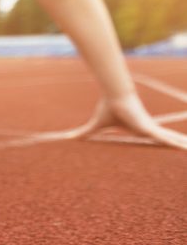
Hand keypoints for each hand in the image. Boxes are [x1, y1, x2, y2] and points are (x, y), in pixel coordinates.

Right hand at [62, 94, 186, 149]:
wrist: (114, 96)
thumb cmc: (107, 108)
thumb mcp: (96, 126)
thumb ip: (85, 133)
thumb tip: (69, 137)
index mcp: (139, 128)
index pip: (154, 137)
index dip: (163, 140)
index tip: (170, 144)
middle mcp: (148, 128)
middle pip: (165, 138)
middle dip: (178, 142)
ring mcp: (150, 128)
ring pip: (170, 139)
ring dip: (181, 143)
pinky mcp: (150, 129)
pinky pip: (165, 139)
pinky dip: (175, 143)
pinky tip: (185, 147)